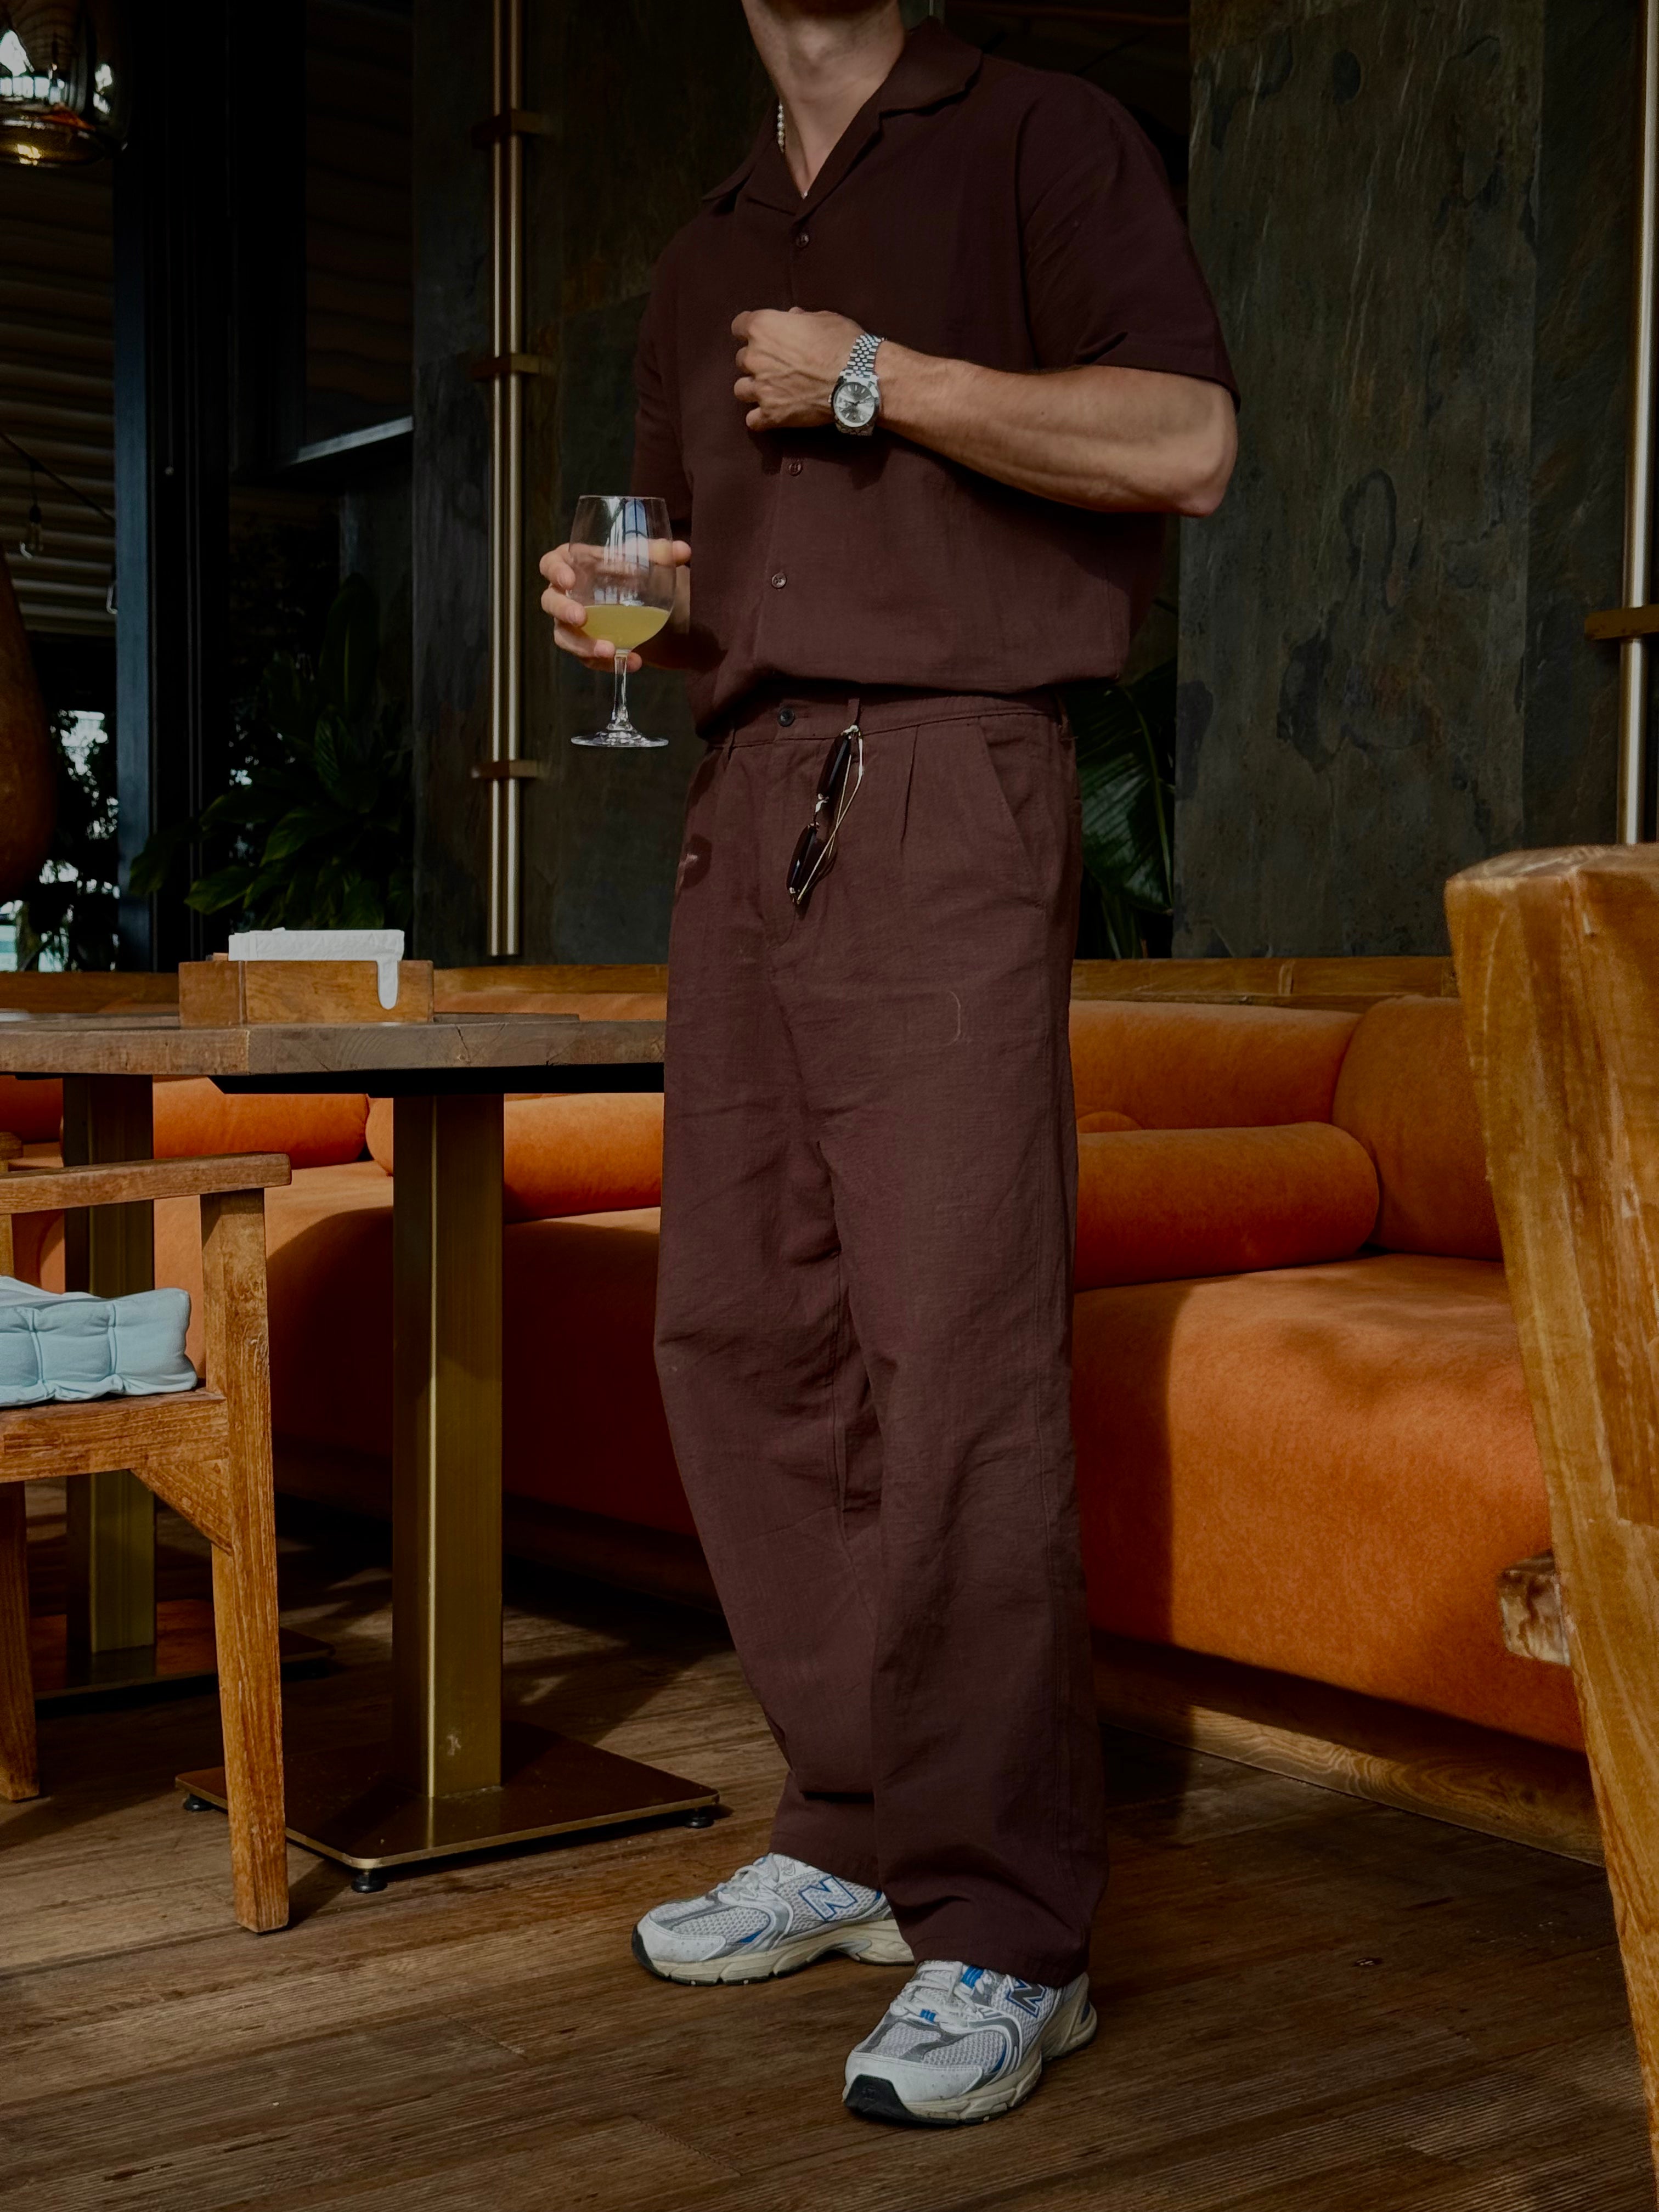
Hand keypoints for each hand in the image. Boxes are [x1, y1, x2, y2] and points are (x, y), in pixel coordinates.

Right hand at [537, 538, 691, 669]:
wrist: (654, 609)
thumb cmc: (638, 574)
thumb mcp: (649, 561)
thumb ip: (663, 554)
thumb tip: (683, 551)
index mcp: (575, 566)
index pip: (550, 564)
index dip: (554, 571)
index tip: (568, 580)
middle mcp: (568, 595)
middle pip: (551, 602)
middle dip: (563, 610)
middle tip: (582, 617)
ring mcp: (575, 624)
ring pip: (565, 637)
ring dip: (584, 646)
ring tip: (611, 650)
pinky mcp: (588, 647)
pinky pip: (588, 659)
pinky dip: (608, 663)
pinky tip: (633, 662)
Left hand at [732, 308, 863, 431]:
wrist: (857, 379)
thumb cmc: (842, 343)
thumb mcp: (822, 319)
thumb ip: (799, 319)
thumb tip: (792, 319)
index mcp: (763, 327)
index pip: (739, 326)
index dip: (750, 331)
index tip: (762, 336)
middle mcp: (755, 357)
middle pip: (742, 359)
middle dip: (757, 361)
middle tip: (778, 365)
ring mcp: (761, 388)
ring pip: (741, 390)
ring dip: (754, 389)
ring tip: (772, 391)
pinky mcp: (771, 415)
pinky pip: (752, 420)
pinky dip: (760, 418)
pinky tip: (773, 413)